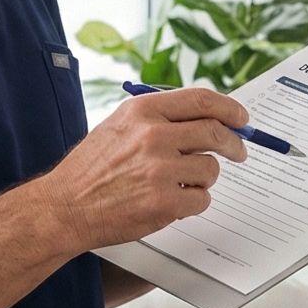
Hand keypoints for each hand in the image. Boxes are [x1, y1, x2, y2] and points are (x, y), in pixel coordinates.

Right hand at [42, 86, 248, 248]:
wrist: (66, 207)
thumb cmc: (91, 169)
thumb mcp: (119, 126)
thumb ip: (159, 119)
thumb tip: (205, 119)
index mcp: (142, 111)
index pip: (202, 100)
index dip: (229, 108)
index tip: (241, 118)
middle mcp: (153, 135)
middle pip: (216, 132)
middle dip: (234, 143)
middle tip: (239, 151)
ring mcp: (160, 169)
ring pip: (210, 169)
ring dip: (203, 178)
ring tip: (179, 183)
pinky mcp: (164, 201)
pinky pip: (202, 199)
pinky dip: (192, 202)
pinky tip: (171, 201)